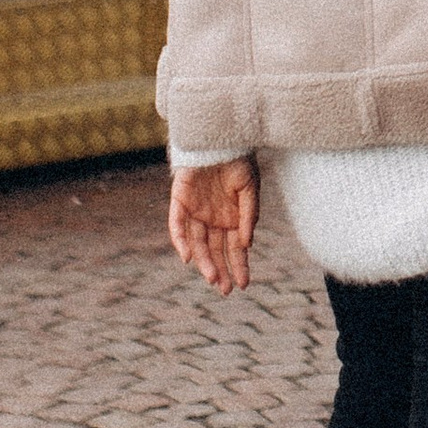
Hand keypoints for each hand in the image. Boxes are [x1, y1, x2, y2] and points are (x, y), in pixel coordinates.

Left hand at [169, 156, 258, 291]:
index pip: (235, 248)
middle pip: (215, 250)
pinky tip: (188, 257)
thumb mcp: (251, 189)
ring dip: (203, 261)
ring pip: (197, 243)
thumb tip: (247, 244)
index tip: (244, 284)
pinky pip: (177, 225)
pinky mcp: (180, 201)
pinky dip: (181, 241)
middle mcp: (213, 219)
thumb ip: (249, 216)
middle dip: (220, 270)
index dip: (239, 266)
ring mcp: (196, 211)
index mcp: (232, 218)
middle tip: (225, 289)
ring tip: (211, 277)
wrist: (220, 138)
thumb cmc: (239, 162)